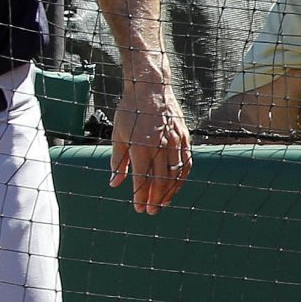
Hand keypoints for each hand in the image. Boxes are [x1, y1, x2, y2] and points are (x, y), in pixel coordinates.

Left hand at [112, 65, 189, 213]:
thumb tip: (114, 183)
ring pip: (175, 175)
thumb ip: (118, 161)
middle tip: (150, 211)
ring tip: (163, 203)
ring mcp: (174, 142)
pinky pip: (186, 163)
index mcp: (140, 147)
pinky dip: (182, 178)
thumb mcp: (118, 135)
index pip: (141, 179)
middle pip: (160, 180)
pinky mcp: (184, 138)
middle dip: (155, 198)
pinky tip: (176, 187)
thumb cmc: (129, 112)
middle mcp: (160, 147)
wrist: (150, 89)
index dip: (140, 196)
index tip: (138, 208)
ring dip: (170, 192)